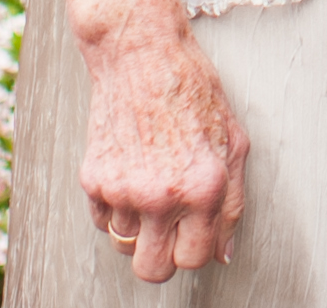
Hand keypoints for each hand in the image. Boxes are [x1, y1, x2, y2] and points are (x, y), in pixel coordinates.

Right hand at [75, 13, 248, 282]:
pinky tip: (131, 174)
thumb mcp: (233, 141)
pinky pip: (102, 220)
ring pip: (125, 245)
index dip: (195, 250)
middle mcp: (161, 195)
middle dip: (162, 256)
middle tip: (168, 231)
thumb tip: (223, 251)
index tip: (193, 236)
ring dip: (138, 226)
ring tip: (151, 186)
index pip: (195, 258)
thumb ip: (232, 203)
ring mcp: (122, 190)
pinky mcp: (92, 180)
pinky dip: (115, 208)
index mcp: (203, 187)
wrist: (141, 57)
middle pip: (152, 270)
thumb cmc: (193, 91)